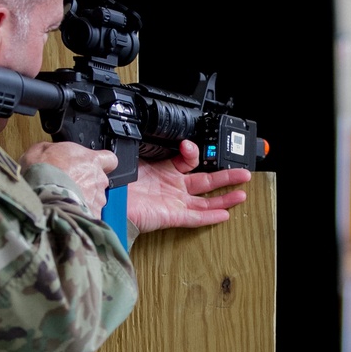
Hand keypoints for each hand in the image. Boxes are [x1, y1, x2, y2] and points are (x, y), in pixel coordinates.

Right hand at [20, 141, 117, 215]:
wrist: (42, 196)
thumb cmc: (43, 173)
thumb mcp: (41, 150)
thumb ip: (54, 150)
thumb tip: (50, 152)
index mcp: (91, 160)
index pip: (110, 159)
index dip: (103, 163)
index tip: (93, 166)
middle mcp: (98, 179)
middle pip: (100, 181)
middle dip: (88, 184)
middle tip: (70, 186)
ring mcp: (97, 198)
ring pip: (96, 199)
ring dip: (84, 200)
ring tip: (66, 201)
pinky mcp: (93, 214)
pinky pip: (90, 214)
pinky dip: (82, 214)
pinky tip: (68, 213)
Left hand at [127, 139, 251, 233]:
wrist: (107, 200)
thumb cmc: (117, 181)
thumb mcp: (134, 157)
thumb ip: (148, 145)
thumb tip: (156, 134)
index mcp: (164, 170)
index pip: (189, 160)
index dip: (193, 152)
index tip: (188, 146)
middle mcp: (172, 186)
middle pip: (206, 182)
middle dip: (227, 177)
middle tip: (243, 173)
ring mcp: (174, 202)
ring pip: (206, 201)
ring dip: (225, 198)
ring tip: (242, 193)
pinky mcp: (172, 216)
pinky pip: (195, 218)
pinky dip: (210, 216)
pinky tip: (225, 214)